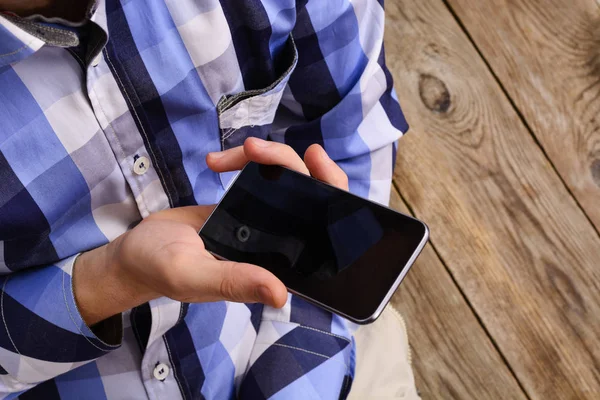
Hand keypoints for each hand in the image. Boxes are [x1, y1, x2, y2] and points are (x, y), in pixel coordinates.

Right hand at [74, 138, 348, 324]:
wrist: (135, 252)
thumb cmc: (160, 269)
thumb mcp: (193, 276)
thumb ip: (233, 281)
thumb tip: (281, 294)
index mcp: (275, 267)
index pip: (323, 235)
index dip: (333, 197)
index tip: (317, 164)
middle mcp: (277, 245)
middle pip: (311, 197)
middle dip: (295, 165)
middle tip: (257, 149)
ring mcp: (264, 222)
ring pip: (287, 180)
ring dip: (267, 158)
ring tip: (227, 156)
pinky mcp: (247, 205)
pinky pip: (263, 175)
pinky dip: (247, 160)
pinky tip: (218, 162)